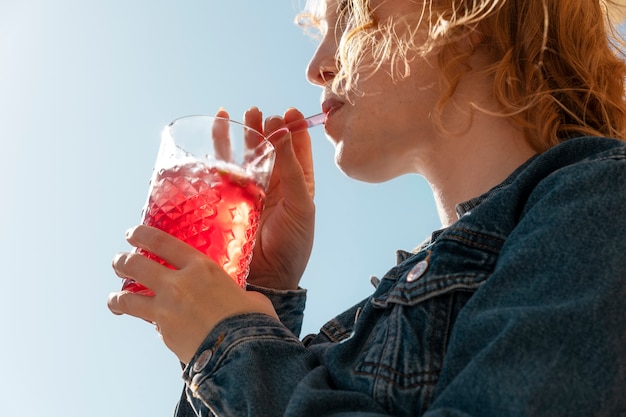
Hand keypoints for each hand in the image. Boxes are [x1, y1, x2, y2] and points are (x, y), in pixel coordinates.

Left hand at [108, 225, 277, 363]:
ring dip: (117, 297)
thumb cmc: (251, 321)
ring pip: (127, 297)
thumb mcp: (248, 295)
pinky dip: (146, 322)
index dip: (141, 234)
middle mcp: (178, 283)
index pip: (161, 242)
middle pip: (135, 265)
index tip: (132, 234)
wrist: (242, 351)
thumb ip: (234, 292)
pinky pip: (147, 323)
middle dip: (122, 262)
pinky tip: (149, 324)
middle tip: (119, 262)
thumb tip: (242, 300)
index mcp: (200, 267)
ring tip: (115, 299)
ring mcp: (166, 308)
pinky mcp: (163, 331)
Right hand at [235, 107, 315, 289]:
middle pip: (269, 148)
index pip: (298, 149)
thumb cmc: (294, 243)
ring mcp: (251, 190)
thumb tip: (285, 132)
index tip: (289, 112)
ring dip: (242, 135)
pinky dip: (219, 152)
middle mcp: (275, 184)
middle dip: (264, 128)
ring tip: (237, 115)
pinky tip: (216, 134)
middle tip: (258, 113)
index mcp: (299, 184)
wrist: (270, 277)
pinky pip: (223, 172)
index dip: (294, 128)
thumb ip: (293, 170)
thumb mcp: (302, 205)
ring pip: (245, 156)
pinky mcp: (230, 199)